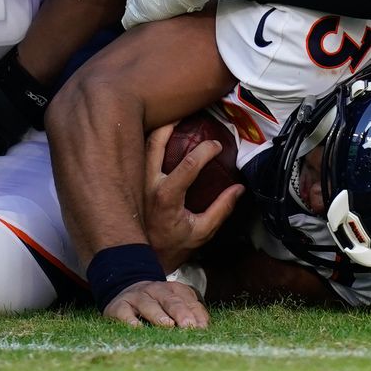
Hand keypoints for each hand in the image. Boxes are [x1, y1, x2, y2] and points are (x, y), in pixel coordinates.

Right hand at [102, 278, 209, 328]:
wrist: (124, 290)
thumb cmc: (156, 304)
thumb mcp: (174, 303)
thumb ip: (190, 312)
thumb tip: (203, 328)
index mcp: (172, 289)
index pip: (187, 299)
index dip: (196, 313)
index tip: (201, 328)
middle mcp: (155, 290)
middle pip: (170, 299)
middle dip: (181, 312)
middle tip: (189, 326)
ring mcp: (137, 297)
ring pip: (148, 303)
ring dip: (158, 314)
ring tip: (167, 325)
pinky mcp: (119, 306)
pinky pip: (125, 313)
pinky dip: (130, 320)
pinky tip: (137, 329)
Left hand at [143, 124, 243, 269]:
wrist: (140, 257)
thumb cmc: (171, 246)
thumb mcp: (201, 232)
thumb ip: (221, 209)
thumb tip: (239, 189)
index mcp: (167, 196)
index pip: (189, 164)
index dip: (206, 150)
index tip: (216, 146)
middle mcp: (148, 184)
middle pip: (156, 142)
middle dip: (171, 123)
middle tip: (186, 112)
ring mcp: (136, 181)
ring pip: (144, 144)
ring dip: (159, 129)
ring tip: (173, 117)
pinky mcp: (131, 181)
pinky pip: (140, 154)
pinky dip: (150, 141)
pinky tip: (160, 136)